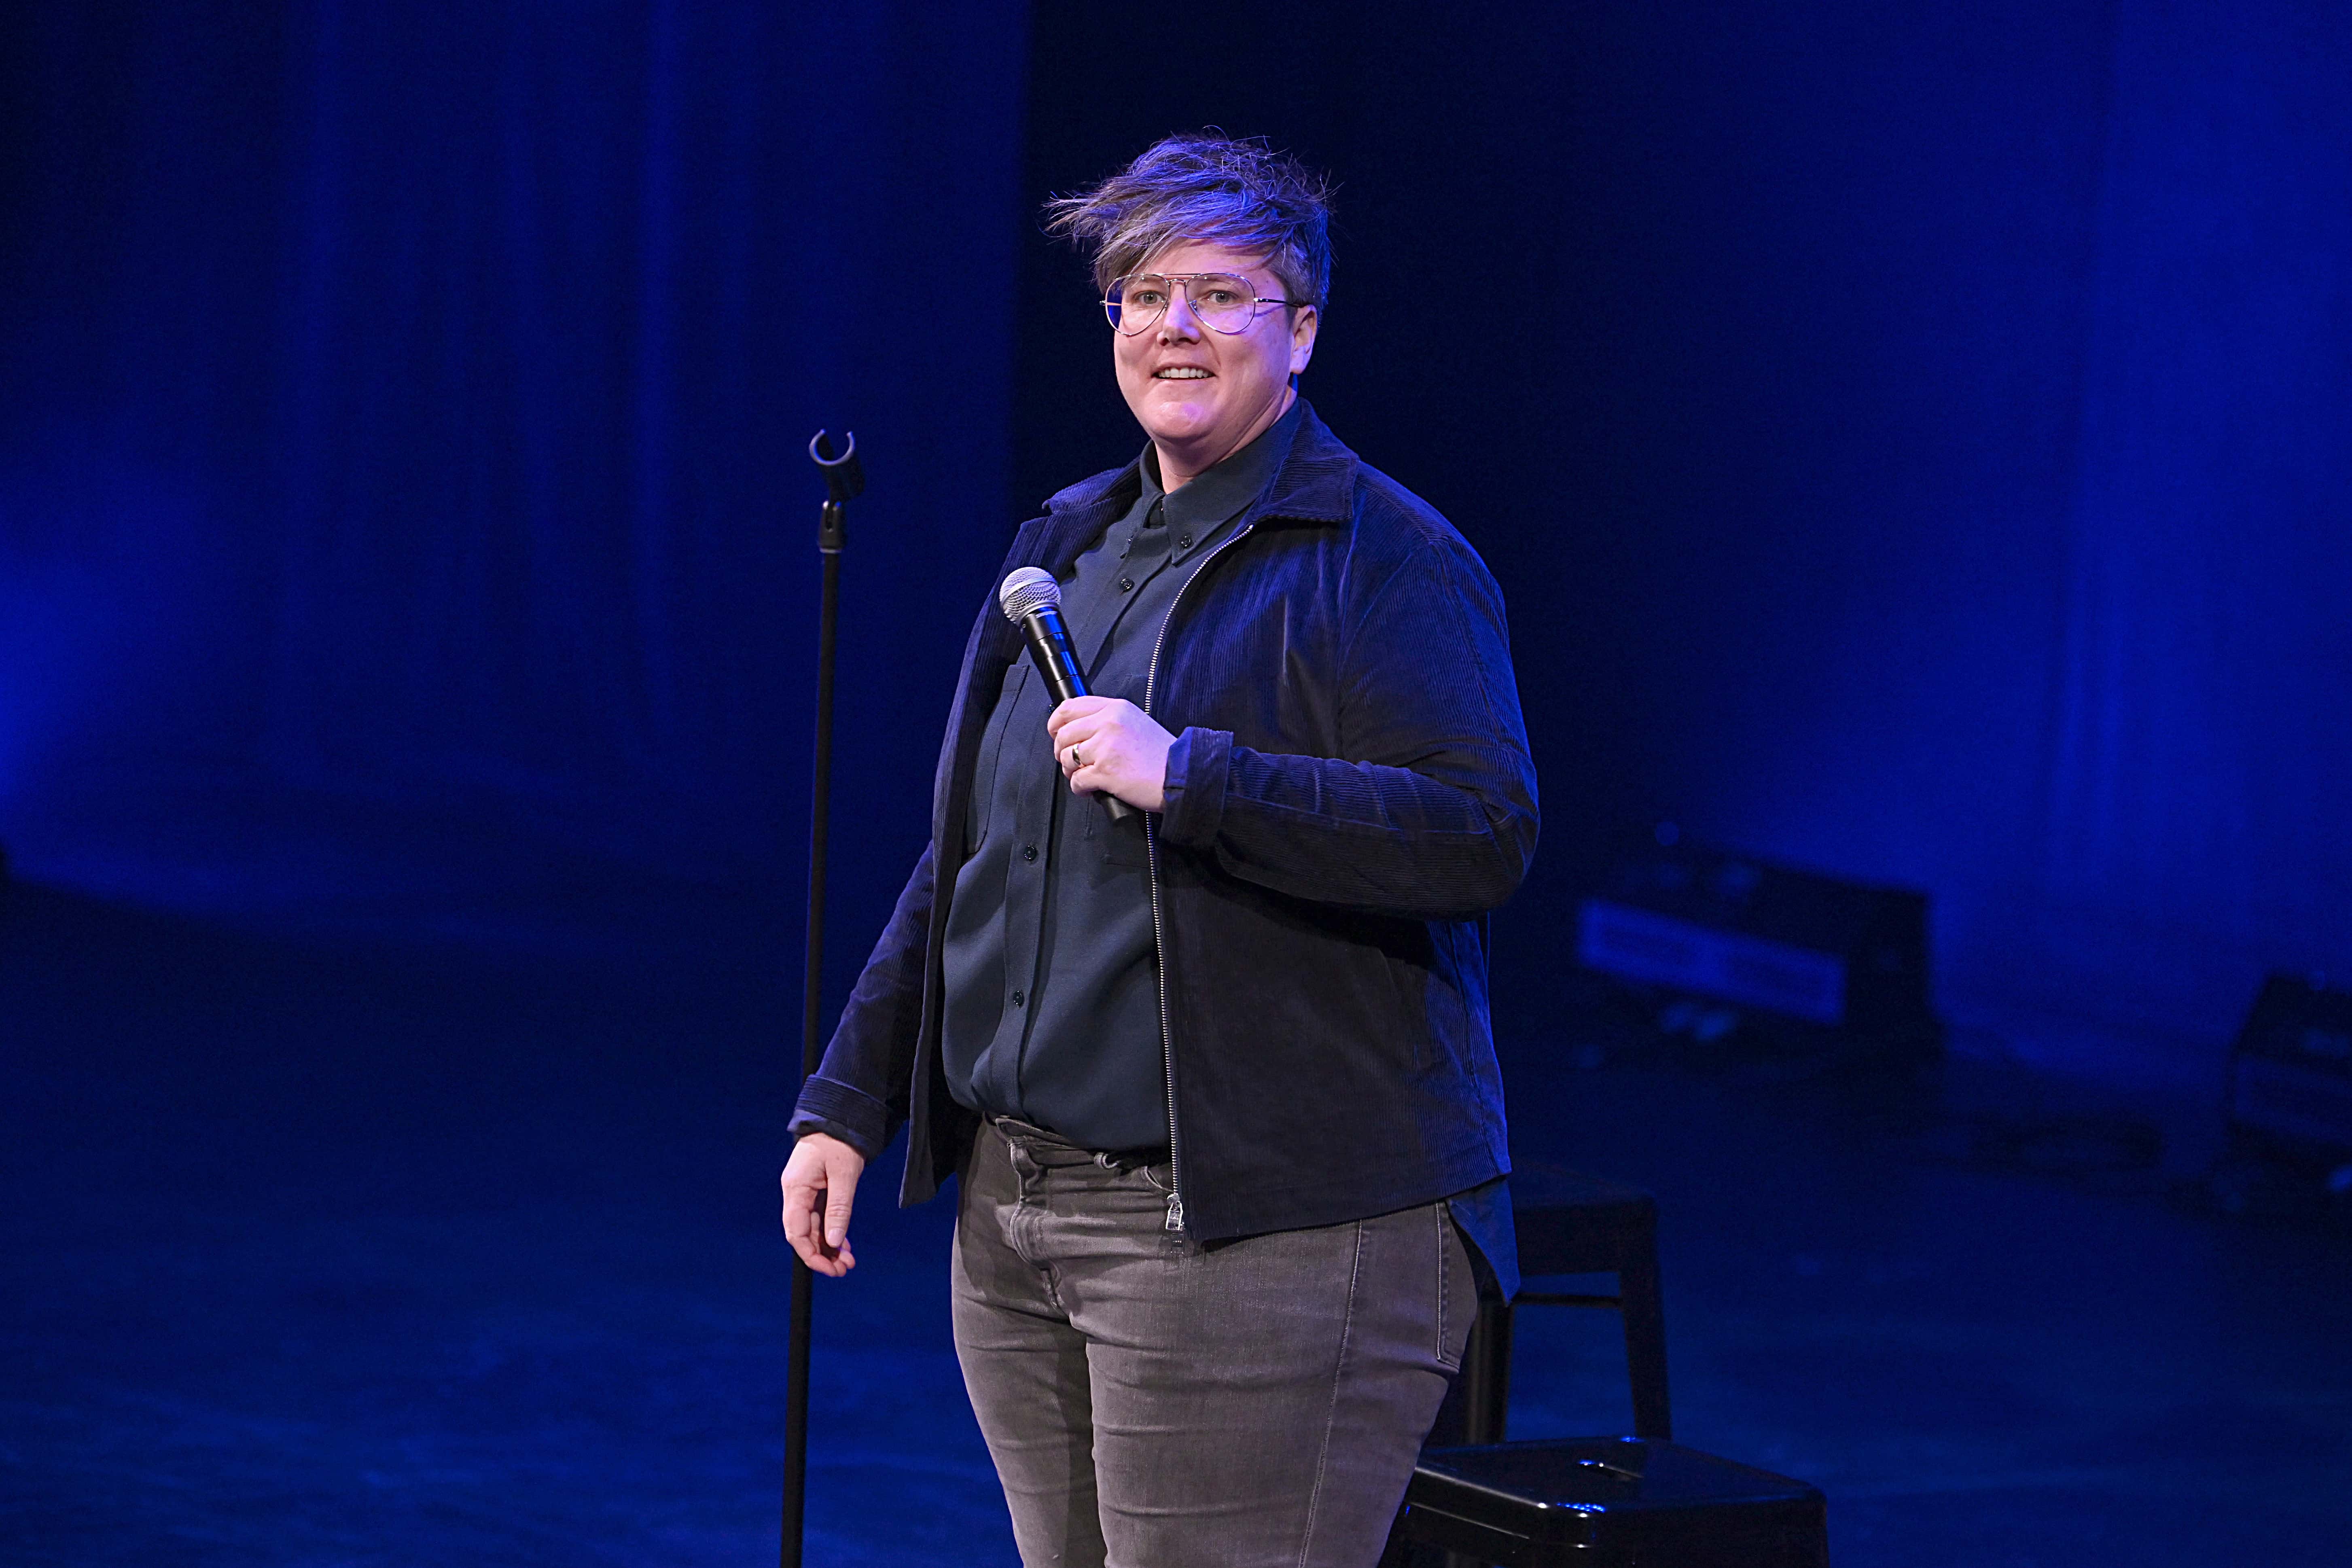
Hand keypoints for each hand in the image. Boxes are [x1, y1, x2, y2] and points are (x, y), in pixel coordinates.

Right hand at [779, 1132, 865, 1276]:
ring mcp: (805, 1191)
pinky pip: (820, 1216)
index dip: (811, 1254)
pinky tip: (844, 1243)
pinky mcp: (816, 1189)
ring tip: (848, 1261)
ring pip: (813, 1227)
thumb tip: (833, 1241)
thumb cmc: (841, 1141)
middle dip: (822, 1254)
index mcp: (795, 1188)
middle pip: (804, 1233)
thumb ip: (839, 1209)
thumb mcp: (844, 1174)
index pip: (796, 1231)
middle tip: (844, 1269)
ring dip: (829, 1245)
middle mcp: (796, 1192)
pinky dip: (832, 1230)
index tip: (829, 1269)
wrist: (841, 1116)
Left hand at [1046, 697, 1173, 812]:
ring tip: (1086, 775)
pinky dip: (1080, 788)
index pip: (1069, 707)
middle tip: (1072, 761)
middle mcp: (1108, 724)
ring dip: (1071, 770)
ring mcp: (1105, 747)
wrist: (1181, 775)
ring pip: (1066, 758)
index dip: (1056, 723)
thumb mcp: (1136, 722)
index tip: (1056, 733)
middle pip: (1063, 734)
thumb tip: (1080, 730)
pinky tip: (1093, 788)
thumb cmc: (1162, 754)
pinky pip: (1076, 780)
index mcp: (1116, 708)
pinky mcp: (1105, 772)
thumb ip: (1108, 720)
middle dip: (1062, 751)